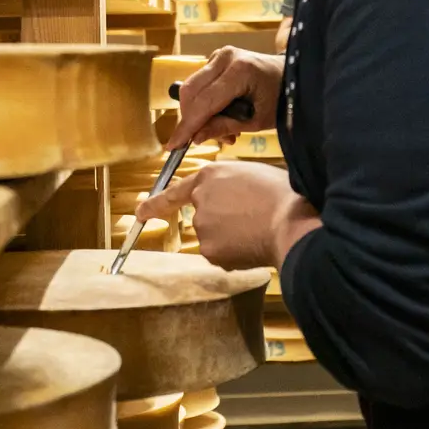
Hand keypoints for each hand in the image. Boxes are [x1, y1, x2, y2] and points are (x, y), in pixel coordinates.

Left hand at [136, 161, 319, 269]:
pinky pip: (221, 254)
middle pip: (204, 216)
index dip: (155, 203)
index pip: (175, 191)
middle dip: (223, 221)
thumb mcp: (253, 174)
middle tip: (252, 218)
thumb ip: (230, 185)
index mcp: (211, 176)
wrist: (290, 223)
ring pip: (214, 237)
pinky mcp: (209, 250)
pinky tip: (253, 244)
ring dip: (230, 237)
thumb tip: (229, 200)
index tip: (139, 212)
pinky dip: (234, 253)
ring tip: (257, 229)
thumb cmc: (281, 195)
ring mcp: (202, 226)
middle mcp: (200, 199)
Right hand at [169, 47, 281, 148]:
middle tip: (203, 138)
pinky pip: (200, 83)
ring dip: (198, 113)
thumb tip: (195, 138)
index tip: (173, 145)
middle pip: (190, 91)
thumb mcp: (256, 121)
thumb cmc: (281, 99)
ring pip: (192, 87)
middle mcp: (226, 57)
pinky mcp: (217, 58)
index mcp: (240, 71)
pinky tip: (222, 115)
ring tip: (224, 131)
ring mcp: (221, 54)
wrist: (293, 76)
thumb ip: (224, 127)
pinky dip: (204, 102)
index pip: (203, 101)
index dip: (187, 126)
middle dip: (190, 119)